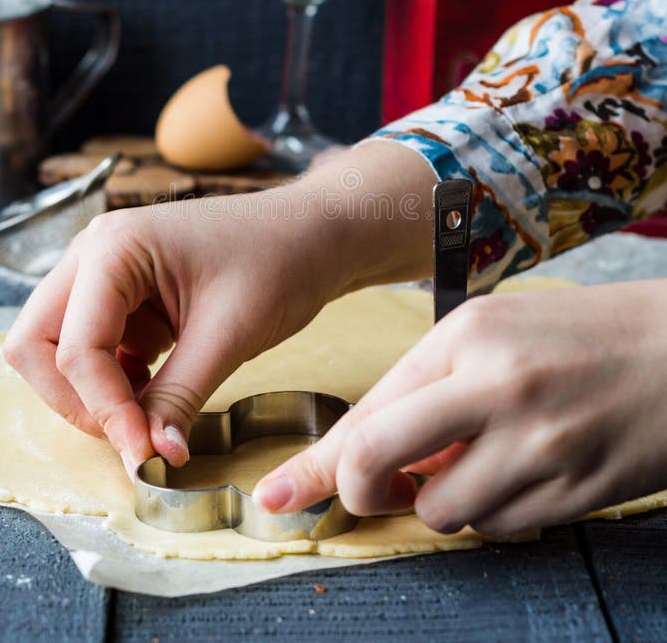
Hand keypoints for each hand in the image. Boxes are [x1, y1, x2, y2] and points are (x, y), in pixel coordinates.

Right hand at [3, 142, 435, 475]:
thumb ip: (178, 397)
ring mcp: (106, 272)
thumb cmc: (281, 261)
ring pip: (58, 348)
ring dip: (91, 393)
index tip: (143, 452)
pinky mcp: (126, 294)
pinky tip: (153, 398)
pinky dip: (112, 381)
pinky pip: (94, 348)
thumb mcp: (228, 335)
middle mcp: (95, 253)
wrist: (316, 233)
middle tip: (130, 436)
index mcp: (114, 248)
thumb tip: (150, 458)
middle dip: (76, 400)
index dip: (103, 409)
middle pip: (37, 344)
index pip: (75, 347)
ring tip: (146, 420)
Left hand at [253, 279, 666, 535]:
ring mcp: (538, 444)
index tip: (279, 496)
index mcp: (467, 337)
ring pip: (440, 512)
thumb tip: (374, 452)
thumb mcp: (496, 333)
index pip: (369, 413)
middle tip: (369, 493)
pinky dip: (493, 513)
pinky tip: (521, 474)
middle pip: (378, 461)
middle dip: (359, 490)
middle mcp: (496, 387)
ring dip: (441, 501)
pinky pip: (500, 528)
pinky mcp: (575, 491)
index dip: (316, 464)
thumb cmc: (582, 335)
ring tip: (479, 463)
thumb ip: (431, 387)